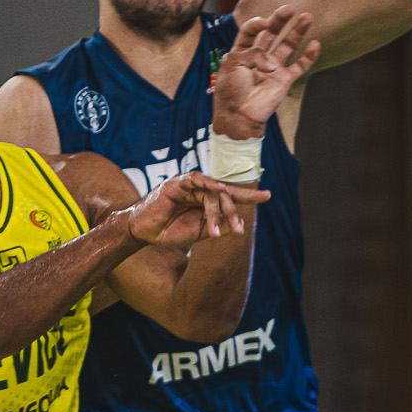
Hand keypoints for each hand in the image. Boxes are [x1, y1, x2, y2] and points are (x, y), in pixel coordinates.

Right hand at [122, 171, 269, 247]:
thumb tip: (240, 224)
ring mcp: (188, 185)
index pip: (230, 195)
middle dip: (233, 212)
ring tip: (220, 228)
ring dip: (218, 210)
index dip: (248, 196)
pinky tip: (218, 188)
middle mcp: (199, 190)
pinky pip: (194, 179)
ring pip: (211, 191)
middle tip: (238, 229)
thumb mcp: (199, 231)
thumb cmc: (170, 230)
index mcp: (205, 200)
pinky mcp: (175, 184)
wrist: (144, 233)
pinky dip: (207, 182)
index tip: (267, 196)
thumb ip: (219, 226)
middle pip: (224, 195)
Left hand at [211, 6, 318, 138]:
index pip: (250, 32)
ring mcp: (272, 68)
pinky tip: (315, 44)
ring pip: (287, 46)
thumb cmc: (230, 92)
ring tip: (307, 17)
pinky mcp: (284, 80)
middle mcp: (258, 57)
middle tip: (289, 9)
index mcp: (241, 52)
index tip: (263, 23)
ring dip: (297, 32)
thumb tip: (269, 56)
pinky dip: (308, 57)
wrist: (239, 117)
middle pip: (271, 34)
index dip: (256, 24)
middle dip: (279, 20)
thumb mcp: (233, 65)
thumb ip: (251, 53)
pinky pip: (299, 66)